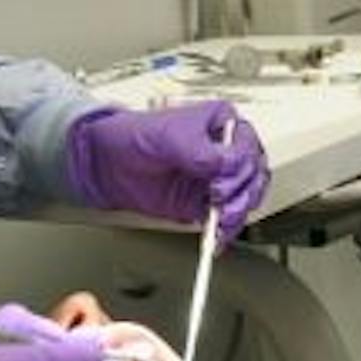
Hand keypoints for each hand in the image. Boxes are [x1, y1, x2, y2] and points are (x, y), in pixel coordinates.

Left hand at [66, 102, 268, 243]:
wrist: (107, 163)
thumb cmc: (134, 136)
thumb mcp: (170, 136)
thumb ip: (202, 152)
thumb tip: (227, 165)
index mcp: (221, 124)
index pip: (247, 146)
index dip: (240, 166)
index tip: (220, 181)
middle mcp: (223, 151)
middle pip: (254, 174)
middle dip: (243, 191)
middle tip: (221, 201)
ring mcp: (216, 178)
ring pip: (246, 197)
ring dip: (238, 213)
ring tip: (221, 222)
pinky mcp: (204, 202)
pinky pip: (226, 218)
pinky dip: (225, 230)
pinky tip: (217, 237)